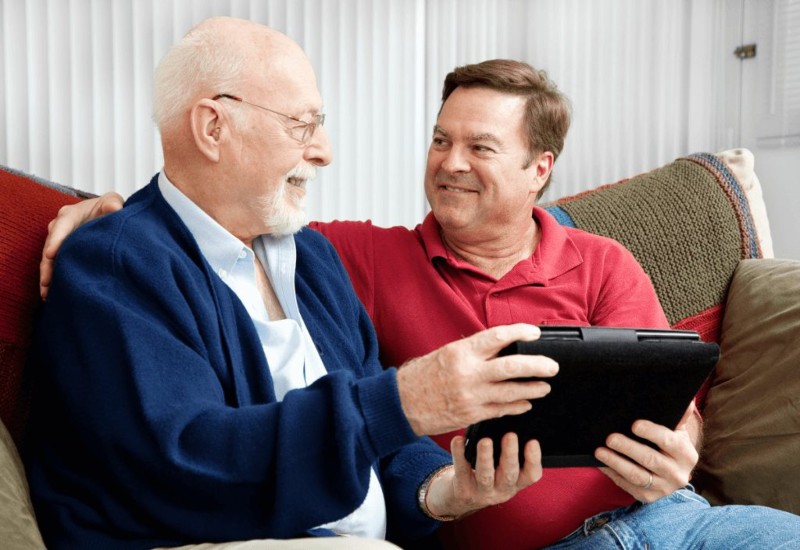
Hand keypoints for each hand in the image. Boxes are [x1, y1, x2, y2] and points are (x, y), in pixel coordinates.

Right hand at [40, 192, 123, 299]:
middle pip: (50, 246)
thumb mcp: (111, 201)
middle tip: (46, 282)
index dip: (56, 240)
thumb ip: (112, 203)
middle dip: (47, 264)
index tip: (51, 254)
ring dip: (47, 276)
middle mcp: (60, 228)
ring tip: (46, 294)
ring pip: (49, 260)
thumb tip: (115, 208)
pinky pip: (54, 266)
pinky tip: (51, 295)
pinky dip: (53, 279)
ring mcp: (59, 242)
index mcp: (70, 214)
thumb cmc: (108, 206)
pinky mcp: (61, 254)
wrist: (105, 214)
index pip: (61, 226)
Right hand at [396, 323, 557, 435]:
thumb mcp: (446, 354)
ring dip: (532, 389)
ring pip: (511, 392)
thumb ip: (474, 352)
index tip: (535, 334)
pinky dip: (517, 406)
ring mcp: (470, 396)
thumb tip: (504, 346)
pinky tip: (526, 403)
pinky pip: (501, 410)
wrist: (401, 403)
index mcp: (461, 352)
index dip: (521, 333)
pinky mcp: (471, 415)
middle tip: (553, 367)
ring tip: (545, 387)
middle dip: (538, 366)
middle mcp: (468, 373)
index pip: (498, 336)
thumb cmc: (423, 375)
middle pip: (512, 367)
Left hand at [424, 433, 541, 518]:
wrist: (464, 498)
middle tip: (510, 435)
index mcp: (516, 482)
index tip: (533, 441)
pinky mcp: (464, 489)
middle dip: (510, 454)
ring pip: (485, 475)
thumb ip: (509, 454)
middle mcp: (502, 489)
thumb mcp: (504, 470)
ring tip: (485, 441)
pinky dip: (459, 454)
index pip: (531, 474)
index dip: (534, 459)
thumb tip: (512, 418)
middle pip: (508, 474)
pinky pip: (461, 470)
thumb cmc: (489, 476)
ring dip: (486, 457)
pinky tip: (458, 440)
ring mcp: (482, 492)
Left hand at [594, 402, 699, 502]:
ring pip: (637, 476)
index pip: (669, 441)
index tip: (634, 425)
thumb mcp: (677, 432)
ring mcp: (663, 488)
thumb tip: (683, 400)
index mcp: (686, 454)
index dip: (651, 432)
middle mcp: (678, 474)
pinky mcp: (649, 497)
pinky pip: (628, 487)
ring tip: (600, 451)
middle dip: (628, 448)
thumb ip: (678, 416)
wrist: (675, 473)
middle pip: (650, 460)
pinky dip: (613, 475)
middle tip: (610, 438)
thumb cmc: (671, 446)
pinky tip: (603, 464)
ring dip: (616, 462)